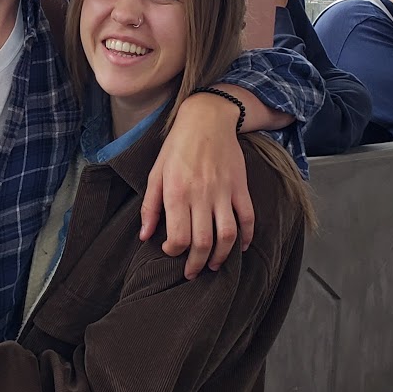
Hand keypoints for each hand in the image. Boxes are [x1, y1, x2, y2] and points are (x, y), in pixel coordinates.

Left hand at [141, 93, 255, 278]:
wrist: (207, 119)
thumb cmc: (177, 146)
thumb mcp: (156, 173)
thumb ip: (150, 206)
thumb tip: (144, 236)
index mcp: (177, 193)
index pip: (178, 237)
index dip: (174, 251)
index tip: (171, 251)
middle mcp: (201, 195)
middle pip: (203, 242)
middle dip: (197, 264)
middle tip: (192, 272)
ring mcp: (224, 192)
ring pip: (227, 235)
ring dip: (221, 256)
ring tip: (214, 265)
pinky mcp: (240, 187)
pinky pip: (248, 217)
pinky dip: (246, 236)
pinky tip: (240, 247)